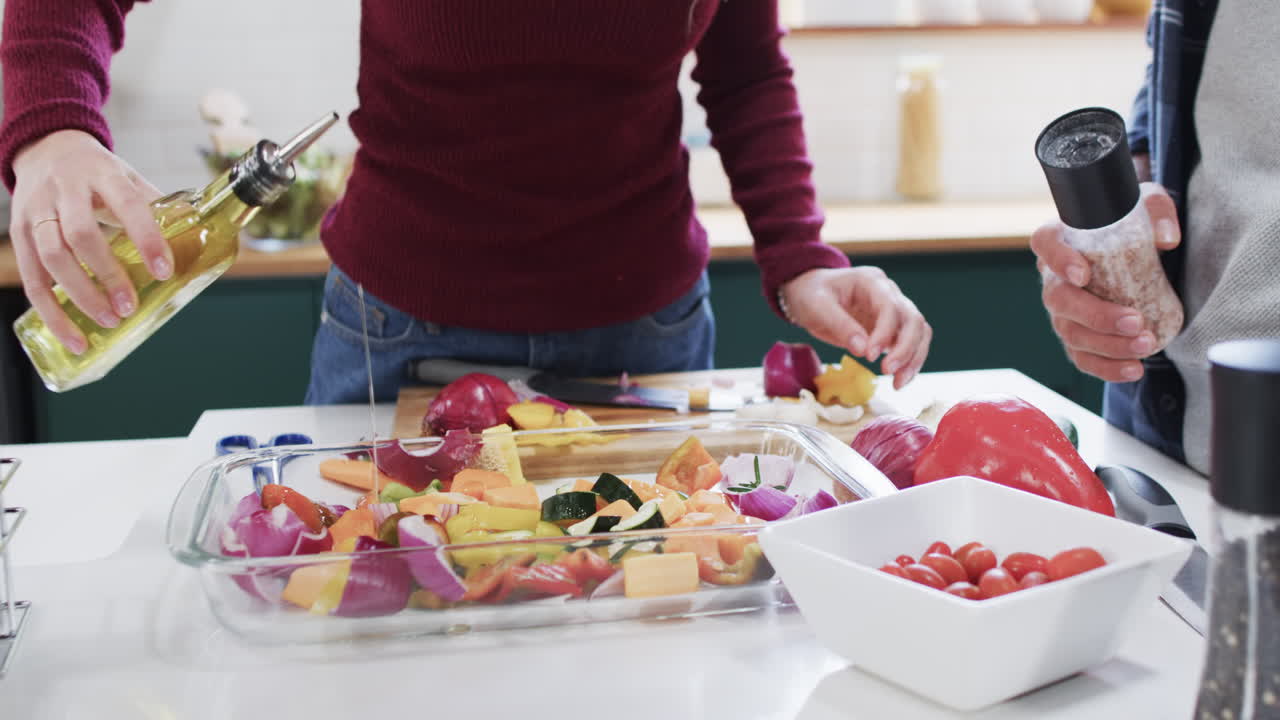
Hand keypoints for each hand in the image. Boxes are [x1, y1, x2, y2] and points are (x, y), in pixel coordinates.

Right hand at [9, 129, 169, 353]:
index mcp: (103, 173)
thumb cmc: (99, 173)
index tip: (164, 271)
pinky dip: (50, 311)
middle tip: (130, 306)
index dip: (146, 237)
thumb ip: (158, 208)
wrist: (47, 149)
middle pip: (81, 235)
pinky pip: (30, 277)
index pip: (126, 203)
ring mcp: (36, 210)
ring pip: (51, 256)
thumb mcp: (129, 177)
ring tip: (108, 321)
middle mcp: (65, 189)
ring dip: (79, 295)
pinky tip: (71, 336)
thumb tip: (199, 243)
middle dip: (107, 275)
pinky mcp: (17, 232)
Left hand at [780, 266, 930, 388]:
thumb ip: (840, 325)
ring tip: (898, 383)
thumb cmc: (810, 295)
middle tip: (887, 372)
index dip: (884, 333)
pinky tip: (899, 379)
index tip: (869, 356)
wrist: (808, 293)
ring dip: (913, 358)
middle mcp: (889, 293)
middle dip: (905, 348)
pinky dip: (909, 361)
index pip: (890, 307)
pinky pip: (911, 343)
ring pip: (919, 332)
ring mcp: (893, 310)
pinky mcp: (892, 328)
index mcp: (871, 281)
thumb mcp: (817, 306)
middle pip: (913, 319)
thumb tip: (862, 350)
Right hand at [1032, 182, 1180, 382]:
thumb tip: (1166, 240)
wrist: (1137, 253)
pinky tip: (1133, 369)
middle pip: (1059, 300)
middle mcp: (1055, 277)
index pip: (1045, 243)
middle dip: (1096, 316)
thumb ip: (1158, 212)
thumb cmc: (1132, 224)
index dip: (1058, 259)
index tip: (1083, 274)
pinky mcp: (1078, 336)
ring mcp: (1063, 311)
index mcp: (1061, 239)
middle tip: (1135, 321)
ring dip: (1107, 344)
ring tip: (1145, 344)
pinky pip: (1082, 358)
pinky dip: (1106, 368)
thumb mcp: (1147, 206)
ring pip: (1071, 333)